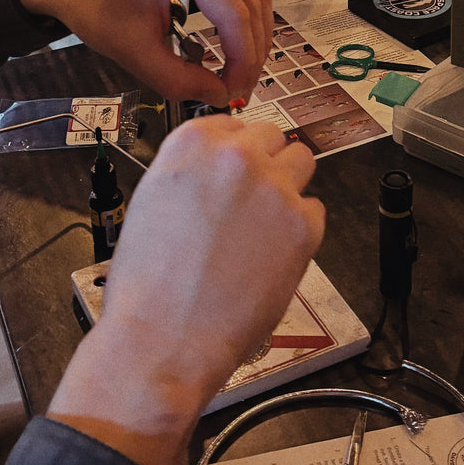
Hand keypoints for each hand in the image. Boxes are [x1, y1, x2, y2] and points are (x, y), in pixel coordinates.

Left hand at [13, 0, 271, 103]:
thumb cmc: (89, 0)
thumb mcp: (133, 50)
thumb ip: (179, 79)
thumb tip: (219, 94)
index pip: (235, 13)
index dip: (243, 59)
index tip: (235, 89)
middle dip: (253, 49)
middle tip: (241, 85)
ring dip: (254, 30)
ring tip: (241, 67)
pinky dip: (244, 12)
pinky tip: (236, 40)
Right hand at [47, 117, 323, 464]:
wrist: (162, 339)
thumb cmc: (148, 282)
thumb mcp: (154, 199)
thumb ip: (192, 170)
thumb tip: (219, 164)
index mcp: (192, 142)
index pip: (233, 125)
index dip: (233, 152)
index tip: (231, 175)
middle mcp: (238, 155)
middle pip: (272, 137)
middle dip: (264, 164)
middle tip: (250, 203)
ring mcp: (274, 187)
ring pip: (302, 162)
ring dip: (288, 186)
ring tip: (265, 225)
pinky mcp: (303, 225)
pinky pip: (315, 210)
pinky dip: (299, 230)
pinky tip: (270, 256)